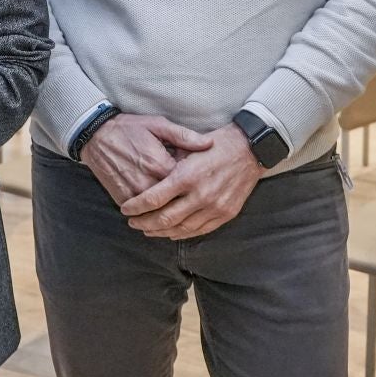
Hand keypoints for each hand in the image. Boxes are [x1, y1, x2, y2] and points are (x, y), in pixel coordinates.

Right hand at [81, 114, 210, 204]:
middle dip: (187, 200)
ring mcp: (133, 194)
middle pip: (175, 202)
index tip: (204, 180)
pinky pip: (143, 214)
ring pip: (159, 212)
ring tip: (184, 206)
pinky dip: (154, 214)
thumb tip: (210, 144)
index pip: (187, 184)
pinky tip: (165, 209)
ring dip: (172, 211)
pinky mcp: (122, 199)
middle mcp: (146, 183)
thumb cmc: (130, 128)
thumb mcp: (159, 125)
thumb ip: (185, 137)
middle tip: (197, 197)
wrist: (96, 136)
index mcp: (159, 164)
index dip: (198, 183)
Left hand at [119, 124, 263, 238]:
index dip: (136, 207)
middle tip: (132, 223)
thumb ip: (169, 164)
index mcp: (187, 176)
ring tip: (148, 230)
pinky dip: (181, 234)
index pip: (153, 199)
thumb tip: (148, 179)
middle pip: (164, 219)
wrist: (250, 149)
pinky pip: (199, 230)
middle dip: (144, 223)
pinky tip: (171, 233)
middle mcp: (200, 195)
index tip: (125, 209)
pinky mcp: (225, 214)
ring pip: (180, 229)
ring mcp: (214, 207)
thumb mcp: (189, 146)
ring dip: (160, 232)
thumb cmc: (217, 143)